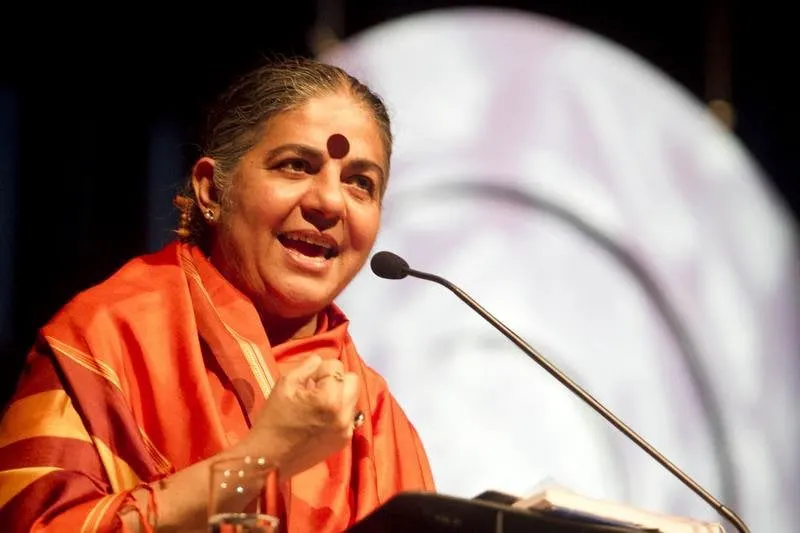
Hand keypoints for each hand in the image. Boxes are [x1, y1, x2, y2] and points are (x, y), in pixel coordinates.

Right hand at [236, 355, 360, 478]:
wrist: (269, 459)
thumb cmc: (273, 420)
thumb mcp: (285, 384)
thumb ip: (307, 366)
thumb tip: (319, 361)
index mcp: (329, 398)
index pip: (336, 366)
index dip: (319, 369)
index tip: (306, 381)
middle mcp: (344, 413)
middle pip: (352, 379)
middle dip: (335, 379)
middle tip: (316, 388)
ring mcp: (347, 429)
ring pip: (353, 396)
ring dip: (338, 394)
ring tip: (318, 403)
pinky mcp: (345, 440)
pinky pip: (349, 414)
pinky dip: (338, 411)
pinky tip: (320, 418)